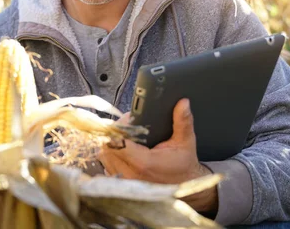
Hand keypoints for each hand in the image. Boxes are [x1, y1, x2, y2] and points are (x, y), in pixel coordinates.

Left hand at [98, 99, 217, 212]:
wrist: (185, 187)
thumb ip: (183, 121)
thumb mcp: (186, 142)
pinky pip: (107, 166)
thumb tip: (183, 103)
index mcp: (144, 163)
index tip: (127, 121)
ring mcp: (125, 181)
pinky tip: (122, 150)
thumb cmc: (184, 165)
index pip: (117, 142)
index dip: (119, 129)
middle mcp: (131, 174)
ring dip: (111, 144)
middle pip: (108, 147)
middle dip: (114, 133)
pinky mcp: (123, 184)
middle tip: (127, 126)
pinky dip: (112, 156)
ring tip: (125, 137)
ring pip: (104, 157)